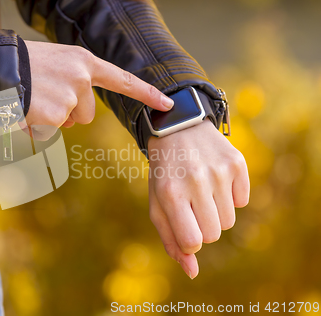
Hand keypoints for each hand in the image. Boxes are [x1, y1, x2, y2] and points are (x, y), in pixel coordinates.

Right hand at [23, 41, 173, 132]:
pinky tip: (24, 109)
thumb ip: (74, 81)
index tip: (166, 104)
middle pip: (86, 114)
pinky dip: (36, 126)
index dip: (145, 93)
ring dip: (51, 118)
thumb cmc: (22, 63)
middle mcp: (81, 78)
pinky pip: (48, 131)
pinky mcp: (55, 115)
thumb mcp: (56, 62)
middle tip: (44, 95)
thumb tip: (75, 116)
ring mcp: (69, 97)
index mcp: (83, 62)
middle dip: (68, 113)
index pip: (121, 79)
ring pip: (67, 123)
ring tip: (32, 99)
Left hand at [148, 119, 249, 278]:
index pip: (193, 242)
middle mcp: (195, 182)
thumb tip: (192, 272)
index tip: (185, 225)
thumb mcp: (158, 204)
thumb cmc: (165, 173)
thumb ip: (171, 241)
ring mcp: (219, 171)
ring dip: (216, 212)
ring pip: (229, 221)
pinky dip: (231, 196)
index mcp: (170, 194)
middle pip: (213, 234)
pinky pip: (243, 201)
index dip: (190, 240)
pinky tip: (215, 178)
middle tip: (191, 203)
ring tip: (202, 189)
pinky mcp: (237, 162)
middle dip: (202, 226)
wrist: (178, 127)